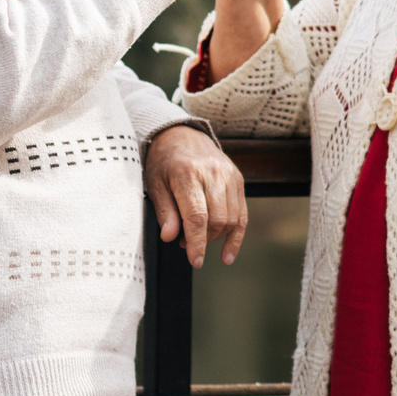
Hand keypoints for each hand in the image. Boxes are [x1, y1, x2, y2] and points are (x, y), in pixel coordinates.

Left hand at [144, 124, 246, 267]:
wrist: (181, 134)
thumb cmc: (163, 162)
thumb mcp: (154, 184)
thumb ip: (165, 211)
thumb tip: (170, 237)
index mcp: (187, 173)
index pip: (197, 216)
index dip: (197, 242)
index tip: (196, 261)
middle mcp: (212, 173)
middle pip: (216, 219)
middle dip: (203, 240)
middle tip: (184, 244)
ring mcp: (229, 175)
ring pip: (231, 218)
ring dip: (216, 237)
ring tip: (197, 239)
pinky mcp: (238, 179)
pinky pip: (242, 214)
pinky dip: (236, 236)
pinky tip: (227, 255)